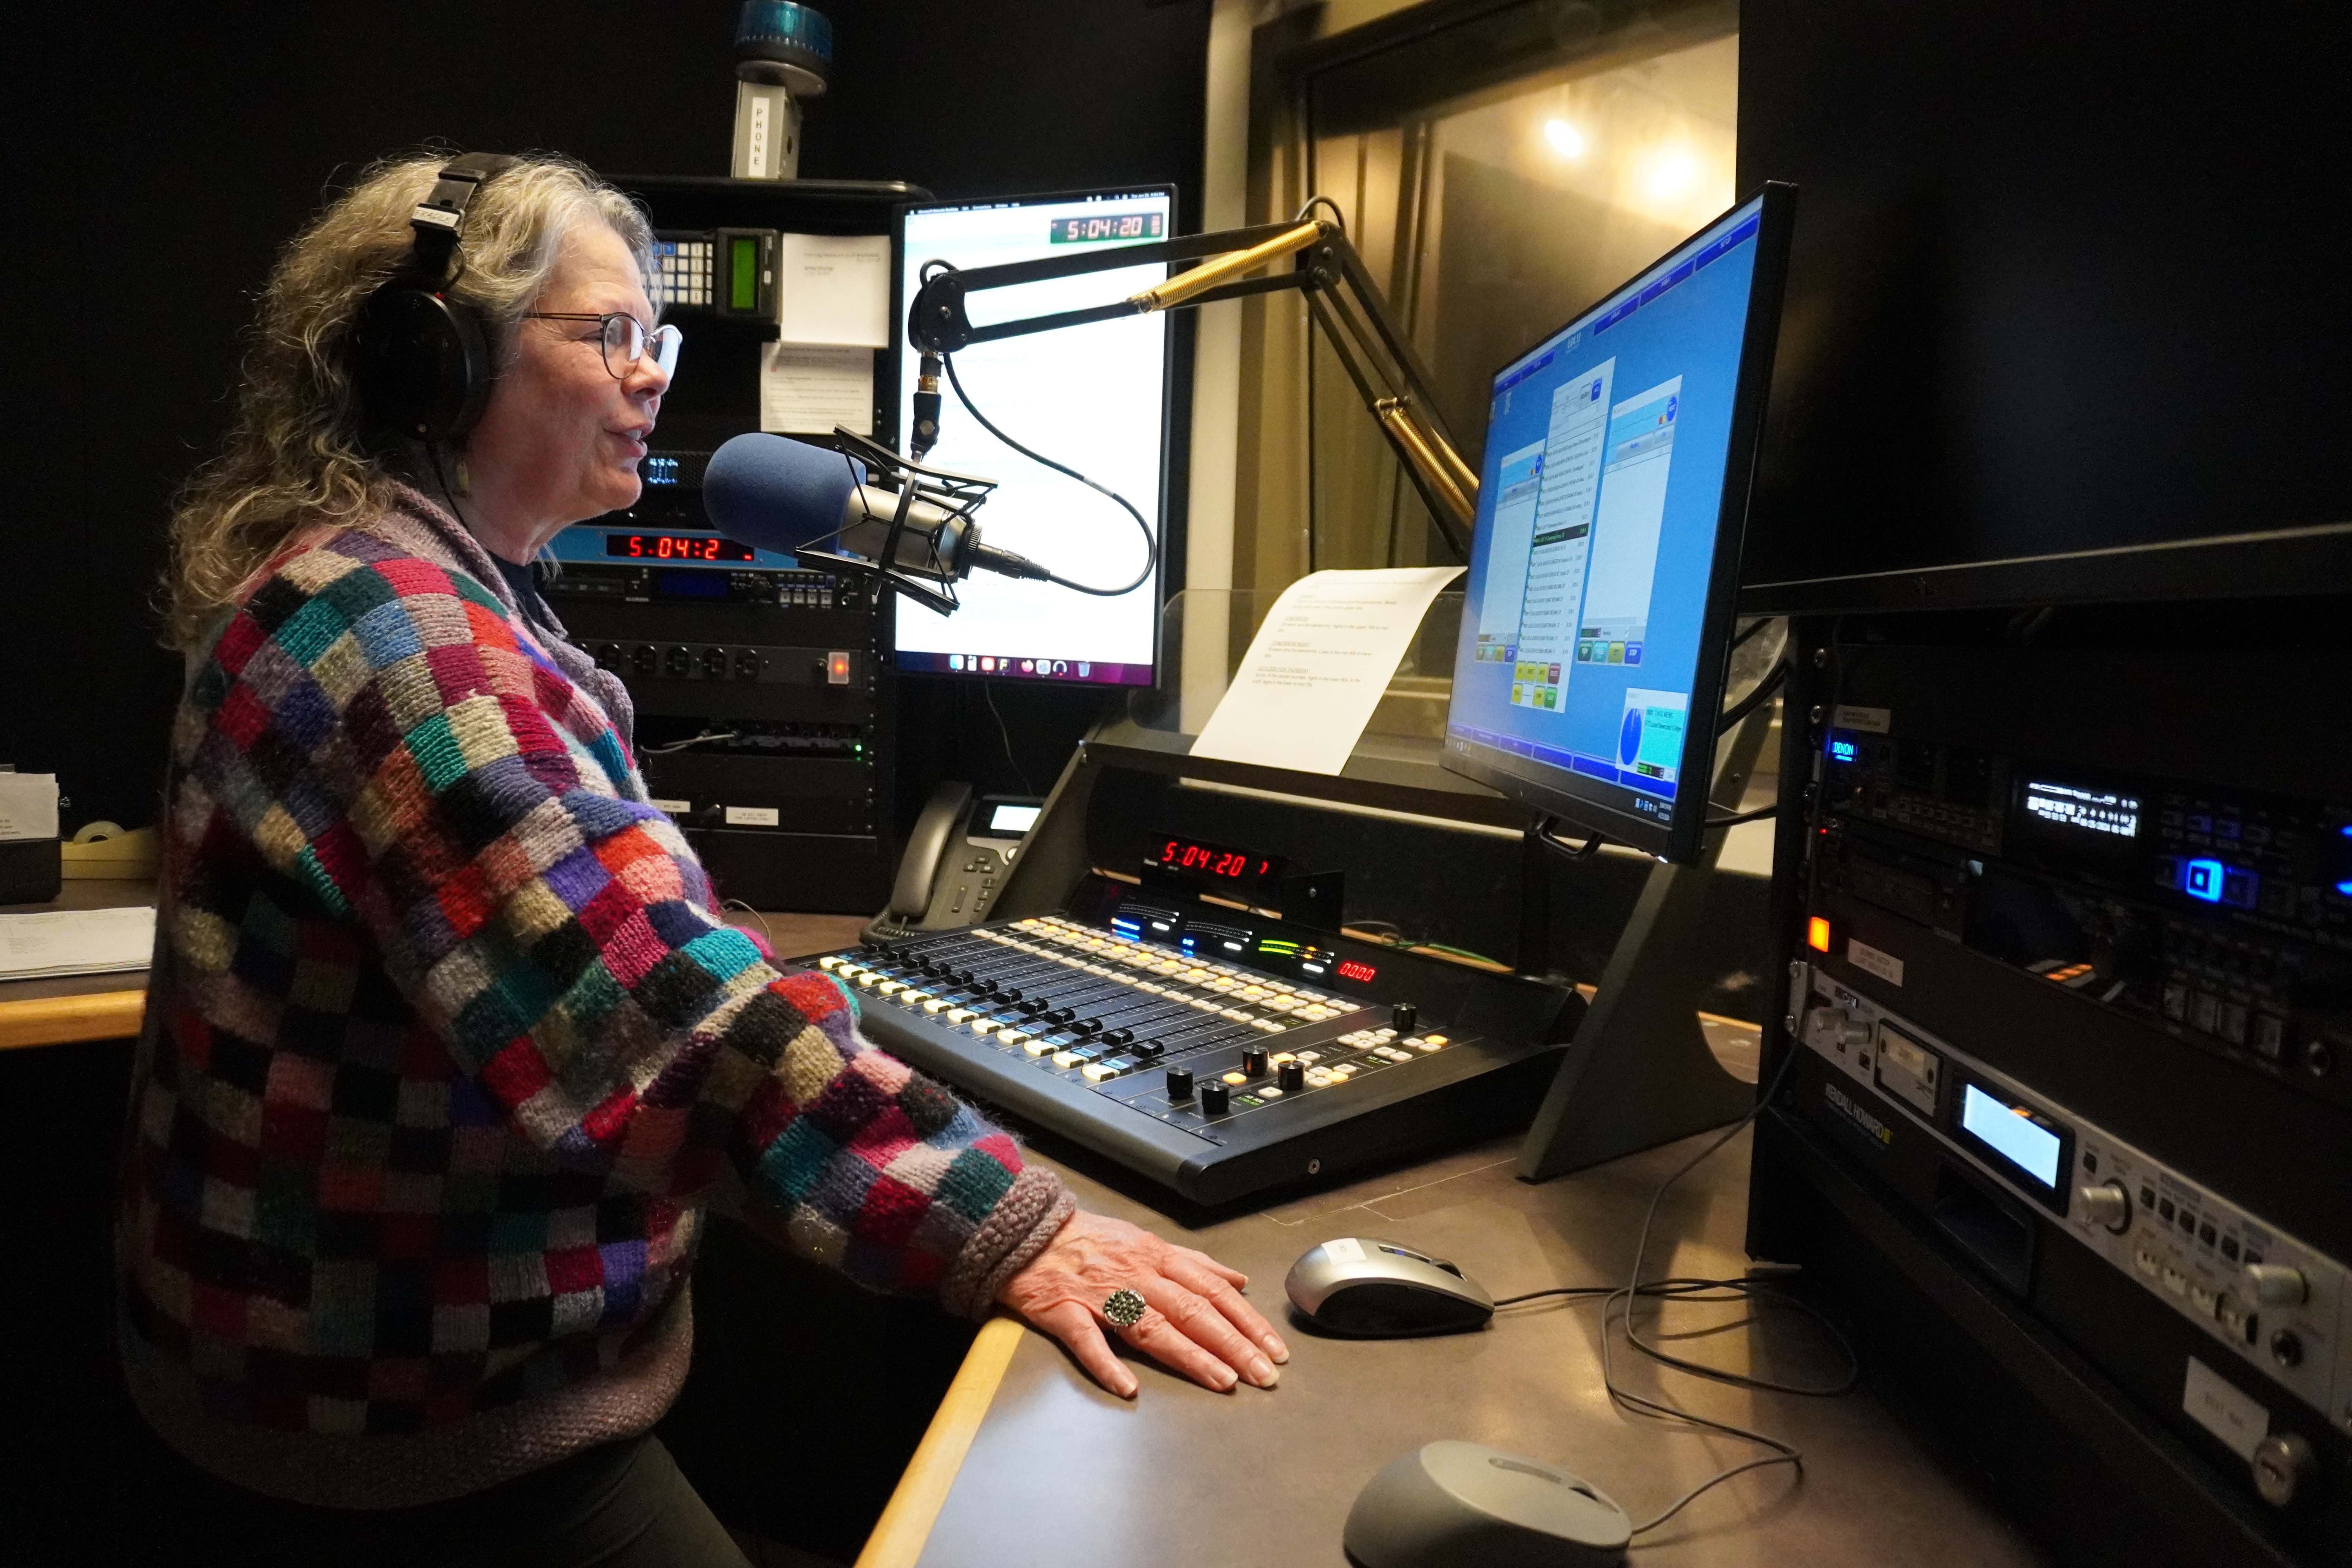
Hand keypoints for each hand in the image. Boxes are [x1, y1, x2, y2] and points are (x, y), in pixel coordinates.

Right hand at [999, 1210, 1290, 1397]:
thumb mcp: (1146, 1240)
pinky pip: (1086, 1340)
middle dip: (1232, 1343)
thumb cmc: (1090, 1240)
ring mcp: (1099, 1294)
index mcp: (1156, 1257)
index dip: (1246, 1320)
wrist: (1026, 1230)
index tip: (1273, 1349)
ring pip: (1150, 1325)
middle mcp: (1135, 1274)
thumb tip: (1238, 1279)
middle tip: (1262, 1375)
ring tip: (1221, 1380)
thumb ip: (1194, 1262)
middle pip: (1191, 1310)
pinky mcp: (1064, 1311)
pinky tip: (1127, 1388)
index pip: (1212, 1290)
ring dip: (1188, 1354)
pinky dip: (1106, 1364)